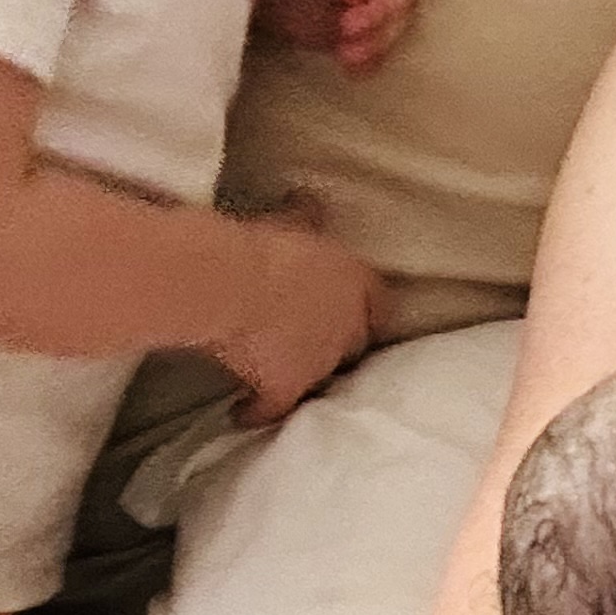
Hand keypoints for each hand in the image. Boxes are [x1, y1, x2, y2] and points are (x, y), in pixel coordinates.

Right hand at [209, 210, 381, 422]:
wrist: (236, 282)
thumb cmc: (265, 243)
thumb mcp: (291, 222)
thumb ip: (305, 218)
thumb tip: (308, 200)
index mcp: (356, 282)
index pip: (379, 303)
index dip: (368, 308)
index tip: (361, 313)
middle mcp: (348, 326)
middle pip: (355, 342)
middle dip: (341, 343)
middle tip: (316, 340)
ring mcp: (319, 361)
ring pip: (320, 375)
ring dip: (304, 373)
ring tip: (281, 371)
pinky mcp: (285, 387)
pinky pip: (274, 408)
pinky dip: (257, 412)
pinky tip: (241, 414)